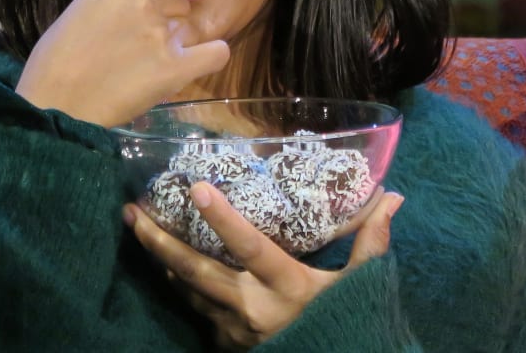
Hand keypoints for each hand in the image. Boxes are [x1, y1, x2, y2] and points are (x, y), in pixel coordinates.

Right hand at [15, 0, 229, 126]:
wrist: (55, 101)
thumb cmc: (57, 57)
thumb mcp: (86, 4)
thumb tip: (147, 1)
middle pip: (180, 0)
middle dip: (167, 17)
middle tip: (141, 41)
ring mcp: (162, 31)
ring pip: (191, 28)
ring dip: (179, 40)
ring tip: (149, 62)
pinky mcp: (175, 66)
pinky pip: (215, 53)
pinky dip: (210, 56)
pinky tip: (196, 62)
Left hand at [127, 182, 402, 349]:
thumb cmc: (347, 325)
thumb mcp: (361, 288)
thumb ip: (371, 243)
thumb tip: (393, 197)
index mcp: (287, 286)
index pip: (249, 247)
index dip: (222, 219)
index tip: (196, 189)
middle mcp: (253, 306)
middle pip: (197, 271)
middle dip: (161, 243)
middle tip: (132, 213)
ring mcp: (235, 329)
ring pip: (190, 290)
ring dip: (164, 262)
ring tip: (140, 230)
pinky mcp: (227, 344)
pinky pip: (199, 311)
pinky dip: (184, 288)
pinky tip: (169, 269)